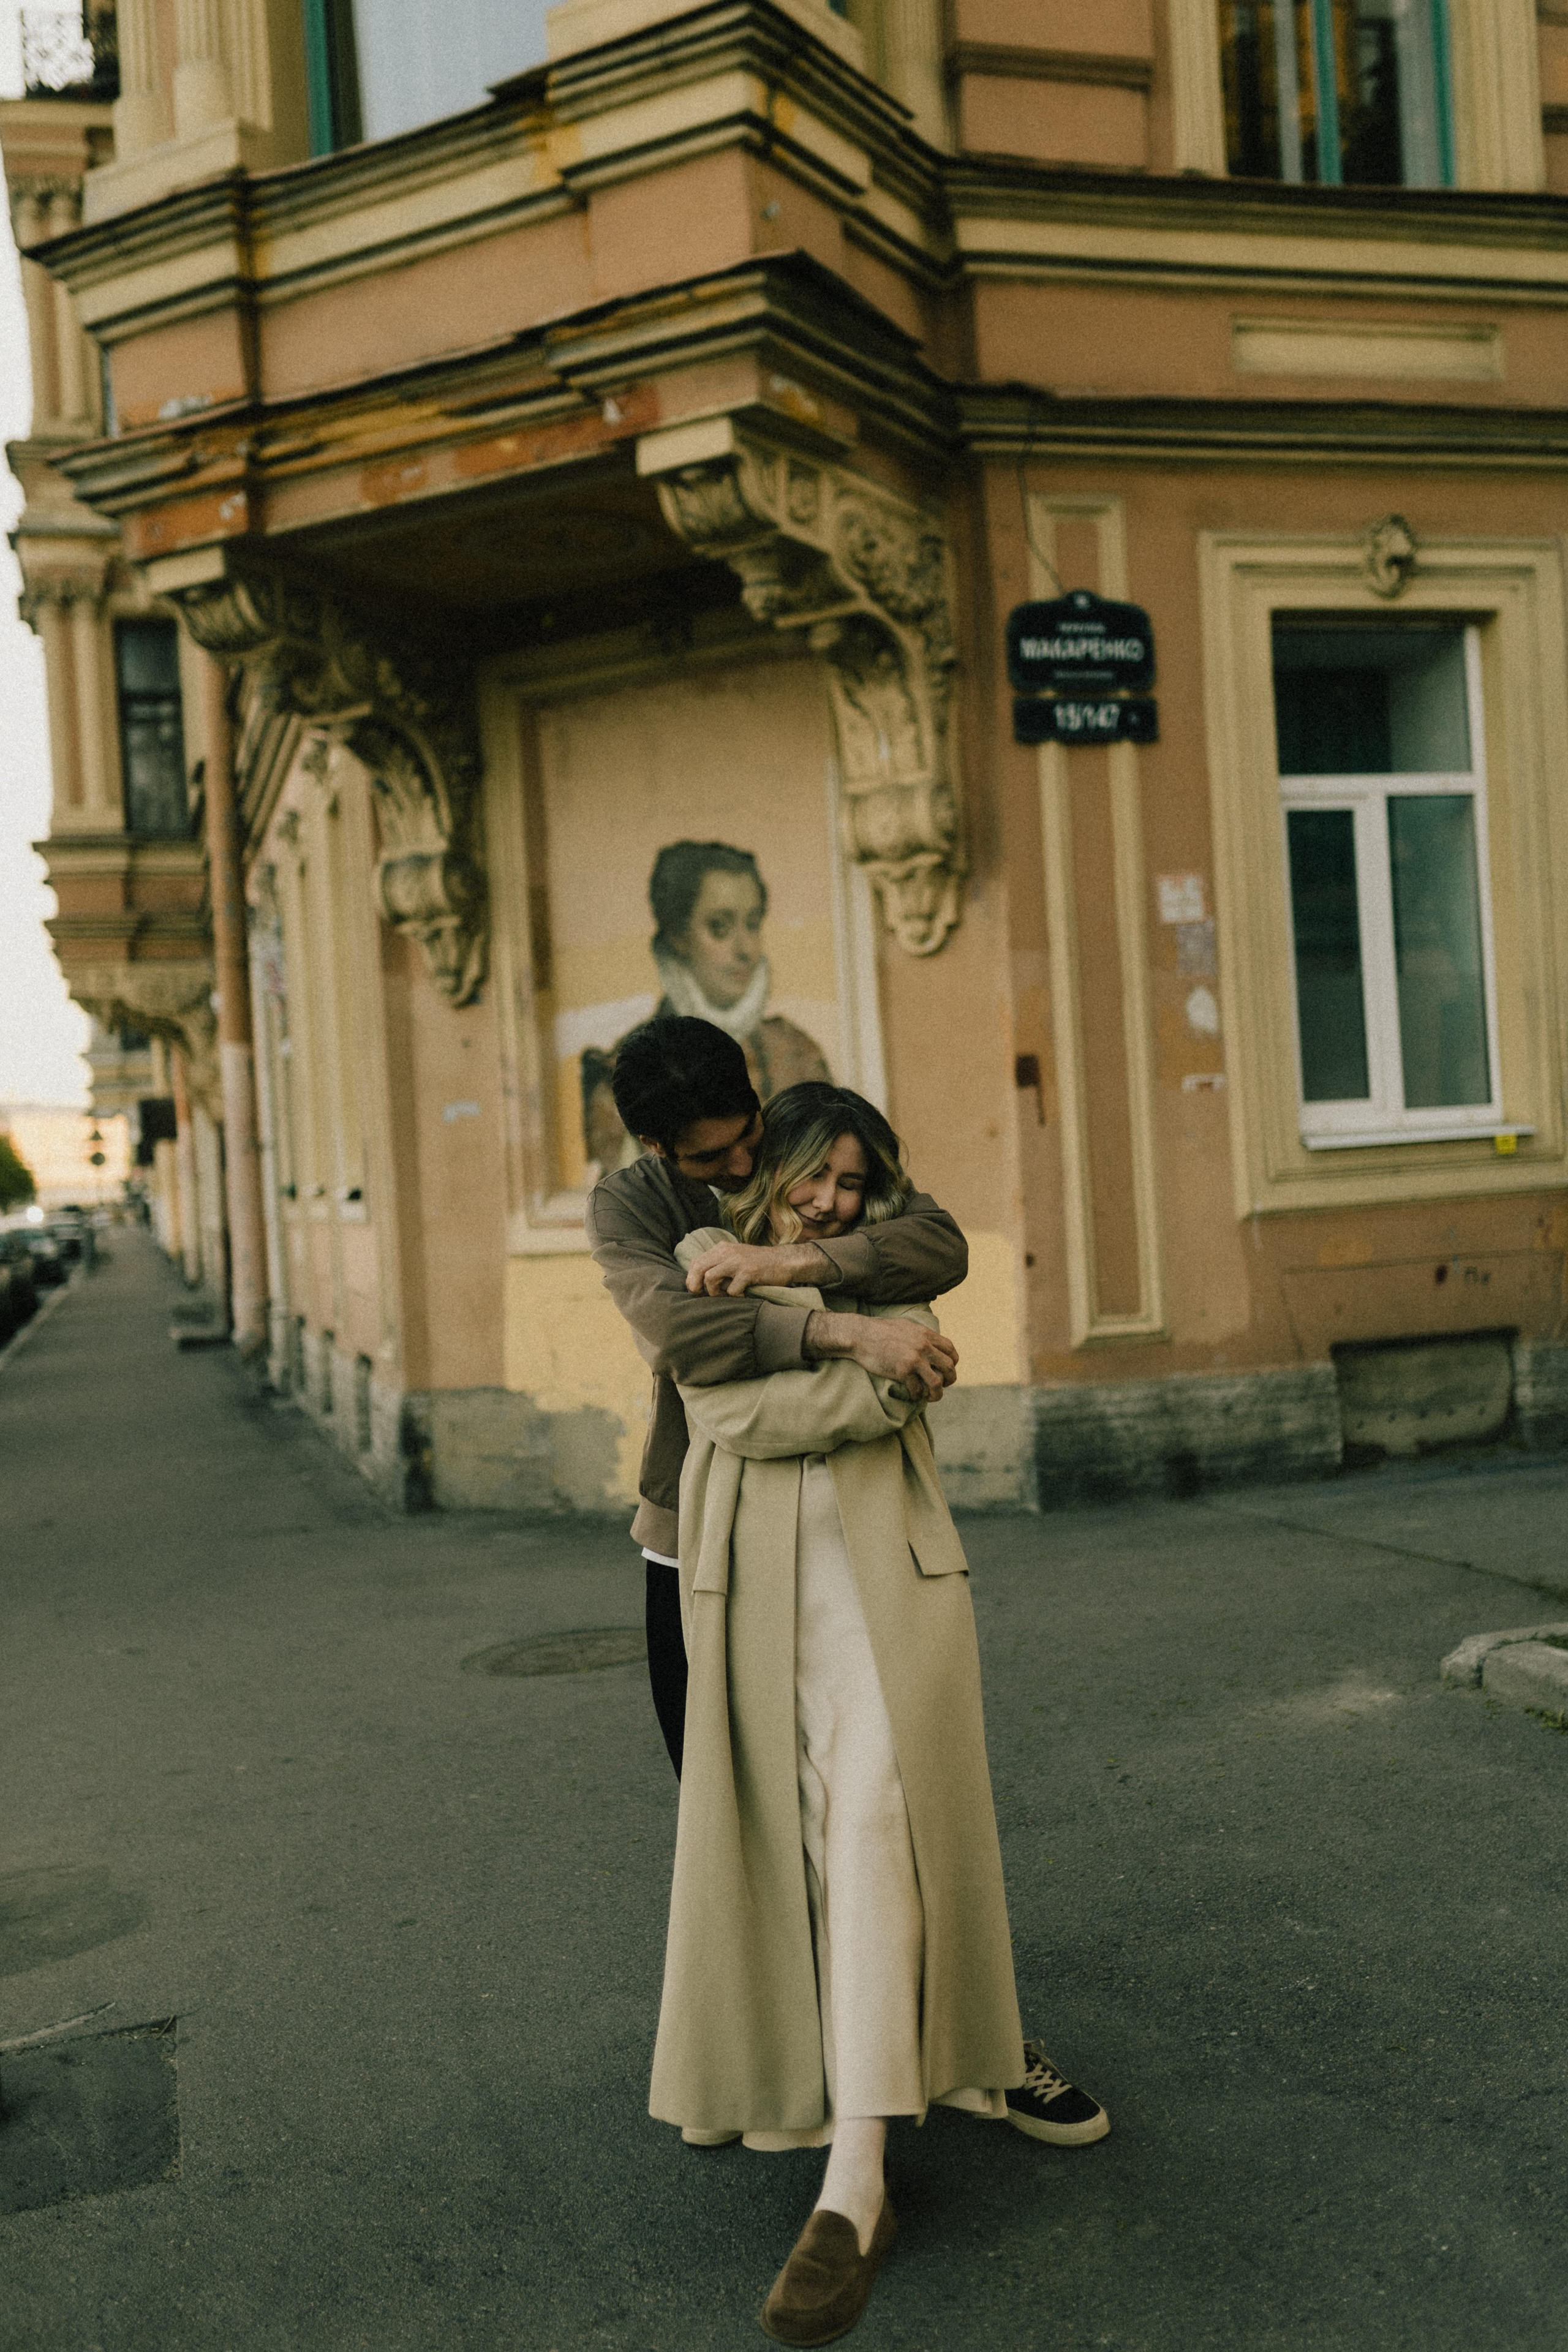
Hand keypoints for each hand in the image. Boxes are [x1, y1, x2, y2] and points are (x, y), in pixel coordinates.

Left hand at [684, 1239, 830, 1296]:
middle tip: (701, 1296)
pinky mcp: (749, 1272)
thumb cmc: (758, 1264)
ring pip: (710, 1277)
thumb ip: (719, 1264)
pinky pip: (732, 1290)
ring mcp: (738, 1261)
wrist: (784, 1261)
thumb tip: (698, 1282)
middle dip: (695, 1285)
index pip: (696, 1262)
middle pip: (698, 1268)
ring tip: (725, 1295)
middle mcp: (727, 1251)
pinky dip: (735, 1297)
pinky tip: (743, 1296)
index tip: (697, 1291)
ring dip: (715, 1292)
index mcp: (722, 1248)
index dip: (692, 1278)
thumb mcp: (735, 1258)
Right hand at [806, 1312, 957, 1402]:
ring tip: (931, 1397)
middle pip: (948, 1367)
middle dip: (950, 1379)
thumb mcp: (906, 1326)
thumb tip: (931, 1345)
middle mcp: (923, 1347)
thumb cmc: (880, 1330)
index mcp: (925, 1334)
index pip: (950, 1349)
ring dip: (936, 1394)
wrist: (860, 1335)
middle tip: (944, 1385)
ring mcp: (914, 1360)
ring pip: (936, 1383)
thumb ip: (921, 1336)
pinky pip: (917, 1389)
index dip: (953, 1362)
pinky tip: (913, 1395)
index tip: (947, 1369)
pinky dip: (916, 1395)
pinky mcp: (902, 1372)